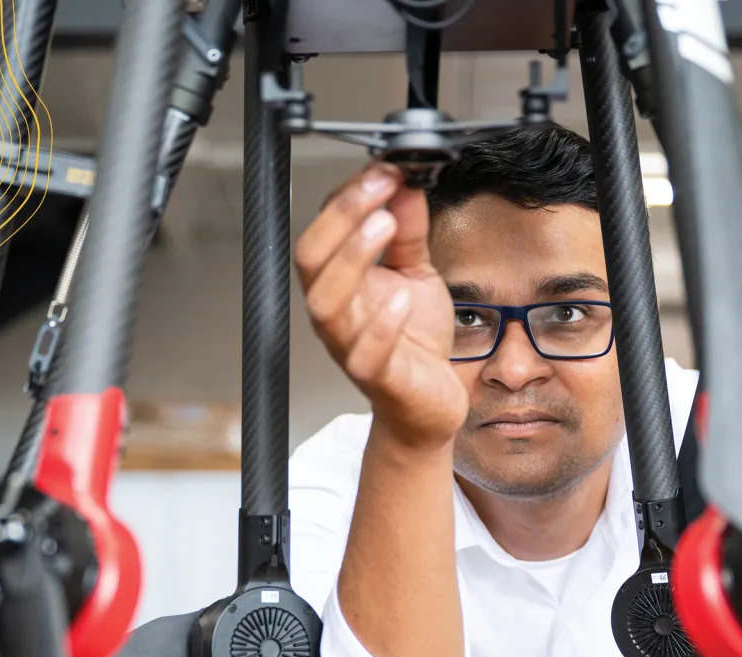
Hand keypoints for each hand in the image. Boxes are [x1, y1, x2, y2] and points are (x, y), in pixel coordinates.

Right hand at [293, 163, 466, 447]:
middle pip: (312, 259)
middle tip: (381, 186)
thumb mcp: (415, 273)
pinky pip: (364, 353)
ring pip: (326, 303)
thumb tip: (405, 182)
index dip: (349, 195)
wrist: (429, 403)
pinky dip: (381, 323)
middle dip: (344, 215)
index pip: (324, 229)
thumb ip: (409, 231)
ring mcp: (350, 344)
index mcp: (339, 282)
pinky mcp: (376, 377)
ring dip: (353, 258)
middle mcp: (335, 311)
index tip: (384, 168)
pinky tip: (400, 296)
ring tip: (386, 226)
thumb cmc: (414, 342)